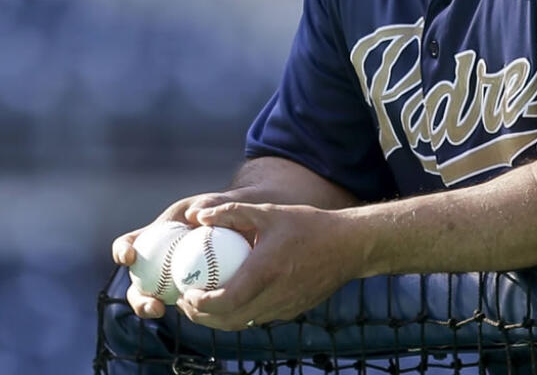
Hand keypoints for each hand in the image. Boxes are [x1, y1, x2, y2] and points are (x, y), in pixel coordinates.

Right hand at [111, 191, 242, 318]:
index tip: (130, 256)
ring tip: (160, 309)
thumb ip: (206, 204)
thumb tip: (193, 215)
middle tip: (151, 302)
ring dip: (151, 307)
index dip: (122, 251)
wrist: (238, 226)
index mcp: (151, 238)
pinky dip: (185, 308)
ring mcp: (168, 280)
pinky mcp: (184, 292)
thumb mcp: (213, 202)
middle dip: (137, 298)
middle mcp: (154, 262)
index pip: (127, 244)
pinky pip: (181, 303)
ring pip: (153, 300)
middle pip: (136, 284)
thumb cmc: (220, 211)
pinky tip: (194, 309)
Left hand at [174, 202, 364, 330]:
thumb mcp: (269, 212)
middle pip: (227, 321)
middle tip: (188, 302)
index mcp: (266, 271)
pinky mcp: (293, 310)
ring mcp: (285, 307)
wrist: (349, 245)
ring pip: (243, 323)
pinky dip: (241, 314)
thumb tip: (197, 216)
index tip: (187, 293)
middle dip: (201, 316)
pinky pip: (260, 318)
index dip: (199, 304)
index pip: (224, 302)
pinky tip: (235, 298)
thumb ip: (232, 213)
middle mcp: (274, 295)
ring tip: (204, 303)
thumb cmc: (309, 225)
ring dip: (219, 318)